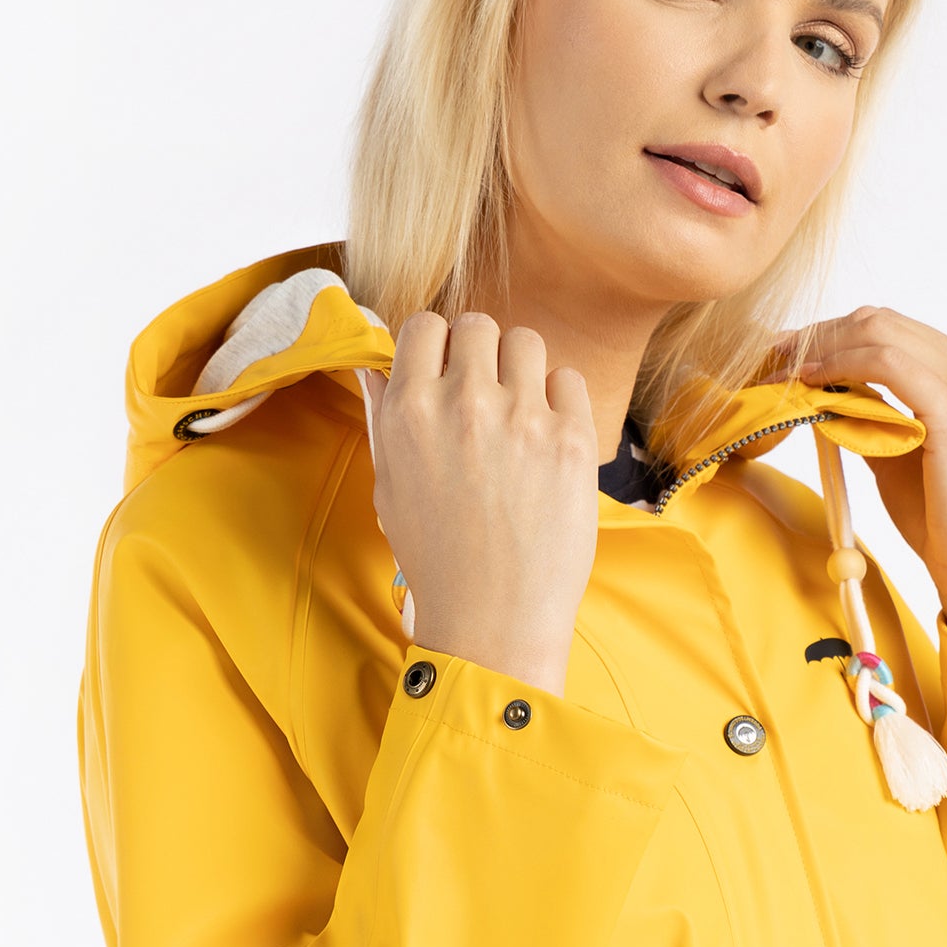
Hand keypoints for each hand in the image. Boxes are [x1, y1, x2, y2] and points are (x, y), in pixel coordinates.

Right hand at [369, 313, 600, 696]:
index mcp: (410, 412)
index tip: (446, 374)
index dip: (437, 347)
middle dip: (480, 354)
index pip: (424, 326)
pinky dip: (559, 401)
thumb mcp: (390, 488)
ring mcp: (522, 419)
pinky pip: (568, 380)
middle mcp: (464, 404)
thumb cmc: (438, 561)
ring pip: (526, 342)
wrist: (494, 621)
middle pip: (478, 325)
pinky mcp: (571, 439)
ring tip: (519, 417)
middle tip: (486, 398)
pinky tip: (547, 440)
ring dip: (521, 370)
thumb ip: (383, 418)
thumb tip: (374, 366)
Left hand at [796, 308, 946, 652]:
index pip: (889, 329)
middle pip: (881, 321)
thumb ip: (871, 415)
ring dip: (821, 348)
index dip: (830, 335)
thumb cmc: (943, 524)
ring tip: (780, 371)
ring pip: (880, 332)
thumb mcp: (897, 454)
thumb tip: (825, 391)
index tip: (783, 354)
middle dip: (818, 334)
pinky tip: (811, 382)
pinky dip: (841, 365)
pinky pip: (886, 364)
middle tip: (770, 356)